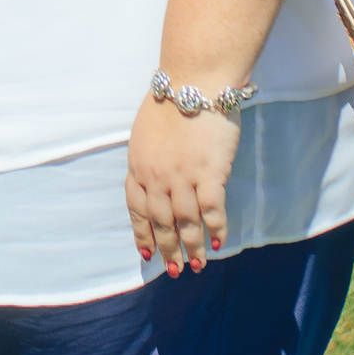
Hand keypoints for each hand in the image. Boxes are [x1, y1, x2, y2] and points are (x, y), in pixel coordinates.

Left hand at [124, 93, 239, 274]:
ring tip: (197, 266)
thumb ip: (149, 158)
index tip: (146, 252)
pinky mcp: (209, 174)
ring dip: (191, 248)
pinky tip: (217, 243)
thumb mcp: (146, 131)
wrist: (194, 83)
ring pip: (185, 223)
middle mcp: (156, 176)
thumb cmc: (172, 100)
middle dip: (166, 249)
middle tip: (174, 271)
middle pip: (160, 222)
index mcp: (138, 165)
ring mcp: (182, 177)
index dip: (142, 233)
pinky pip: (211, 211)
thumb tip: (155, 179)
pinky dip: (214, 230)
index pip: (136, 208)